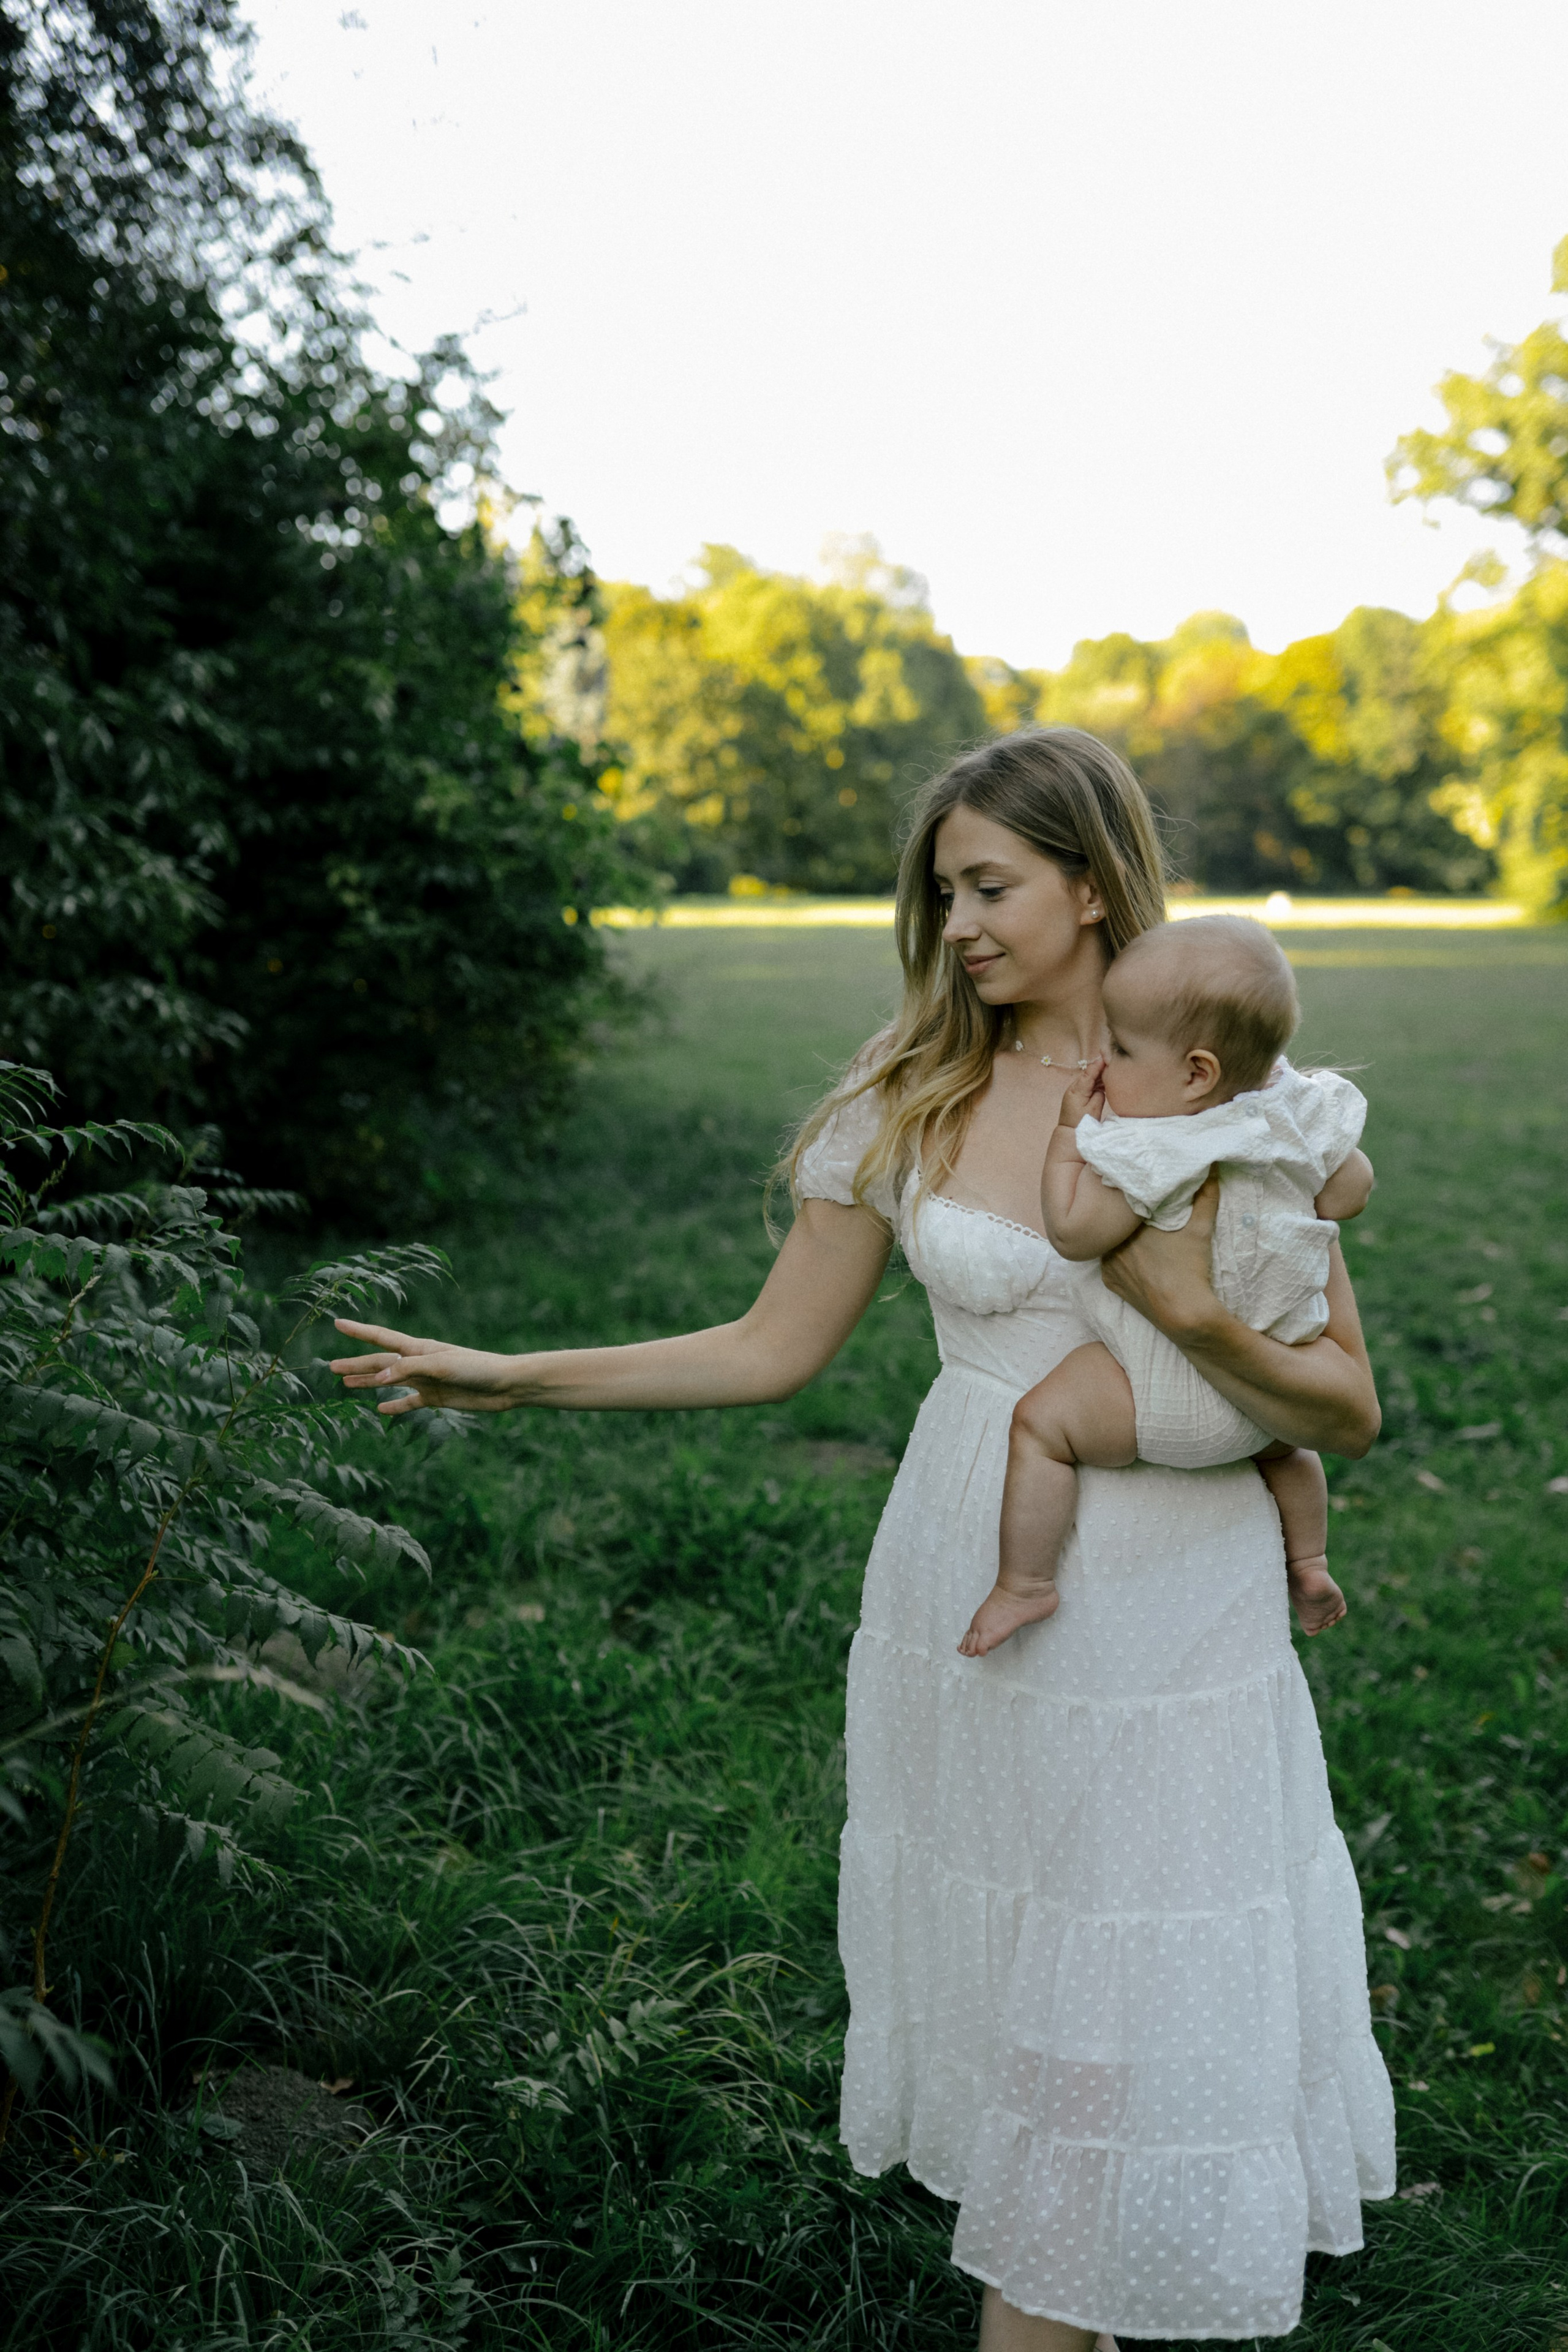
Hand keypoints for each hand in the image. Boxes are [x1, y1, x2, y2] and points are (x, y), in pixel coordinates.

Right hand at [329, 1319, 520, 1415]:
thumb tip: (377, 1378)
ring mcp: (426, 1381)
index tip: (337, 1323)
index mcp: (419, 1348)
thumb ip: (409, 1371)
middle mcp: (419, 1362)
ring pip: (389, 1381)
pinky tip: (380, 1409)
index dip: (358, 1331)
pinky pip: (409, 1402)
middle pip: (380, 1363)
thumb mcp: (441, 1366)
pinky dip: (395, 1405)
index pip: (381, 1338)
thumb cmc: (477, 1368)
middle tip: (330, 1368)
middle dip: (355, 1364)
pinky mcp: (436, 1398)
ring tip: (346, 1385)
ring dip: (368, 1382)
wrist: (505, 1385)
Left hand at [1058, 1055, 1106, 1127]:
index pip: (1089, 1072)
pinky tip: (1105, 1082)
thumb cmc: (1081, 1123)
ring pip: (1089, 1079)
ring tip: (1112, 1071)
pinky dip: (1096, 1083)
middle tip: (1113, 1062)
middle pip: (1089, 1073)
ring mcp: (1075, 1091)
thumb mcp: (1093, 1109)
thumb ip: (1099, 1094)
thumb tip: (1102, 1087)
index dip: (1099, 1064)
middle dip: (1100, 1067)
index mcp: (1077, 1090)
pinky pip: (1088, 1085)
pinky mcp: (1077, 1096)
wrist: (1069, 1134)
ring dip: (1099, 1075)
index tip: (1108, 1056)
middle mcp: (1074, 1088)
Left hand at [1099, 1172, 1221, 1336]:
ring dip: (1122, 1237)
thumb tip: (1212, 1167)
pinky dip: (1121, 1259)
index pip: (1125, 1203)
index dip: (1133, 1195)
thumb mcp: (1201, 1226)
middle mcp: (1111, 1241)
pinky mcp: (1110, 1282)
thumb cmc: (1190, 1265)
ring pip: (1111, 1241)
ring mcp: (1108, 1263)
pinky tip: (1136, 1258)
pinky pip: (1110, 1263)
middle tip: (1142, 1212)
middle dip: (1127, 1217)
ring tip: (1139, 1235)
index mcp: (1129, 1223)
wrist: (1182, 1311)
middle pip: (1116, 1223)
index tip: (1142, 1189)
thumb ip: (1205, 1195)